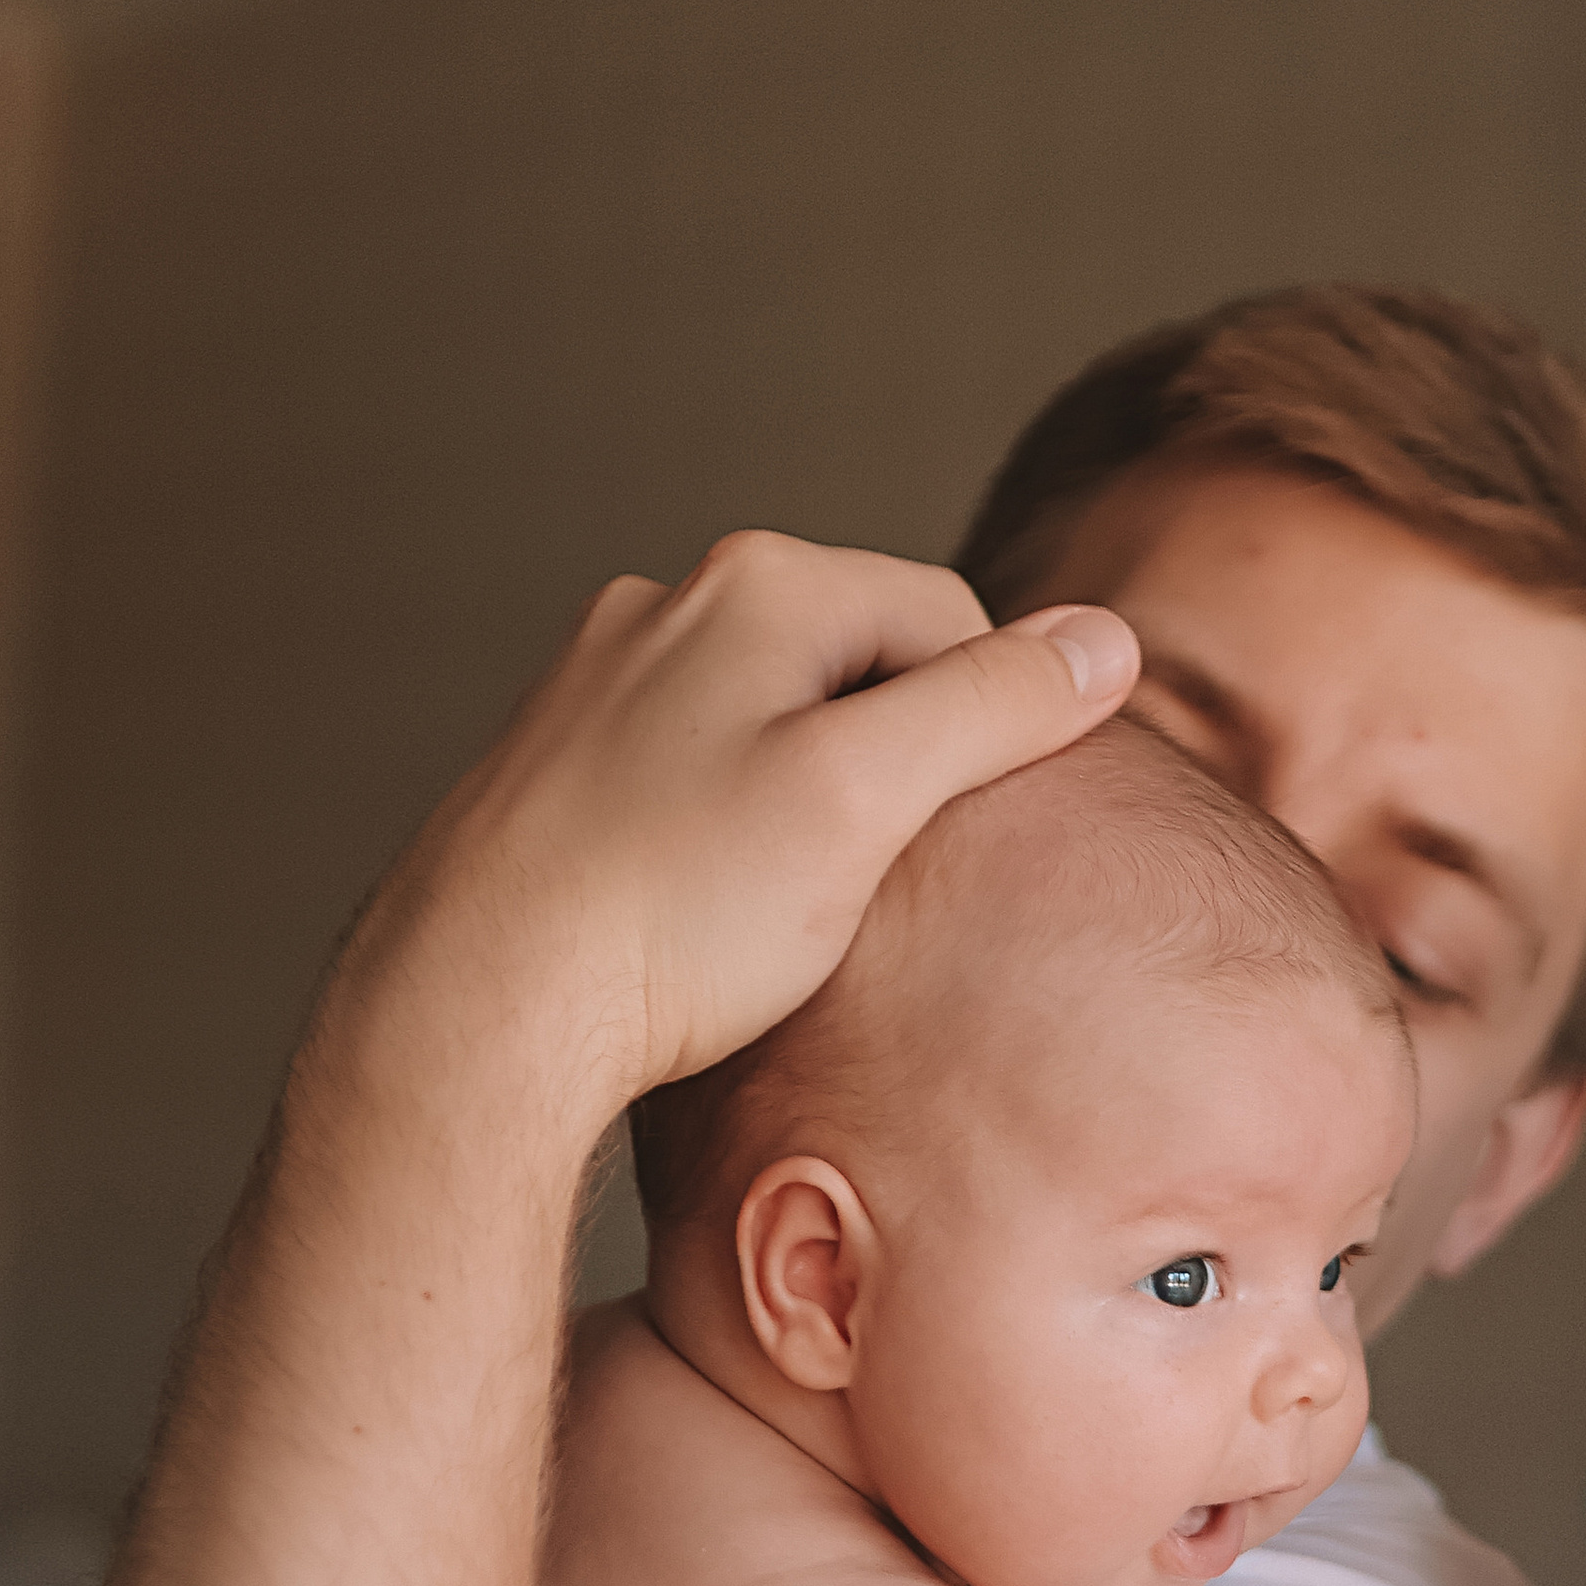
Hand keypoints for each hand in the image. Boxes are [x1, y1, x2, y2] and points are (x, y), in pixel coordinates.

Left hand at [298, 534, 1138, 1155]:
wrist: (479, 1003)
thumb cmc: (675, 910)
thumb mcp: (867, 798)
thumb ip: (994, 707)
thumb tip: (1106, 642)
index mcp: (760, 582)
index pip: (952, 621)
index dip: (990, 734)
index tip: (967, 844)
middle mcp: (667, 606)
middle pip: (859, 668)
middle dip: (895, 766)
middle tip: (885, 891)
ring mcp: (602, 685)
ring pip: (772, 726)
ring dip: (811, 807)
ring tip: (791, 917)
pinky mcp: (556, 769)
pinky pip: (693, 780)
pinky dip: (727, 840)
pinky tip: (709, 923)